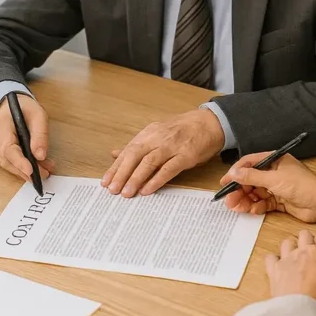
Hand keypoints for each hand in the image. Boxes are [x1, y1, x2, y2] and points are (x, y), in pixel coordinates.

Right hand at [0, 93, 55, 182]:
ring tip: (44, 170)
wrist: (8, 108)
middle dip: (27, 169)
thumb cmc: (23, 109)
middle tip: (45, 173)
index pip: (8, 148)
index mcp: (0, 126)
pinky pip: (7, 165)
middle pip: (8, 161)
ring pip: (8, 165)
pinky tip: (34, 167)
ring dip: (26, 170)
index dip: (19, 161)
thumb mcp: (38, 115)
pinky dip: (20, 168)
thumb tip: (40, 155)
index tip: (30, 170)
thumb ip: (40, 134)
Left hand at [101, 108, 223, 197]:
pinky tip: (147, 190)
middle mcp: (157, 138)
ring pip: (149, 162)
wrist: (209, 123)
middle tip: (113, 190)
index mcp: (148, 133)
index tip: (106, 182)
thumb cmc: (182, 130)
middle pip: (135, 155)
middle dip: (122, 174)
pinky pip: (169, 169)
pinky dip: (156, 180)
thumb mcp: (156, 134)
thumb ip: (137, 146)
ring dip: (136, 178)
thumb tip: (115, 154)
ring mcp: (172, 146)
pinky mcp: (186, 155)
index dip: (116, 167)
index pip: (128, 151)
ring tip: (127, 193)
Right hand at [219, 152, 315, 221]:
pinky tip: (251, 210)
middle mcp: (274, 172)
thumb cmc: (302, 186)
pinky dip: (256, 207)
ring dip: (245, 200)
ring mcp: (277, 187)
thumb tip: (234, 173)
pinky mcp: (280, 201)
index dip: (236, 172)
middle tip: (229, 200)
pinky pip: (263, 203)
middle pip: (251, 180)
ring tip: (236, 208)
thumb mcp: (274, 179)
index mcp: (274, 160)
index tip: (225, 182)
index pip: (250, 163)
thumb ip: (252, 177)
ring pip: (256, 193)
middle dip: (239, 190)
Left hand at [265, 230, 315, 309]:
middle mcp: (305, 249)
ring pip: (287, 242)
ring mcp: (288, 257)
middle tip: (311, 251)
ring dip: (290, 246)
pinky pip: (270, 258)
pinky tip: (277, 265)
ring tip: (294, 255)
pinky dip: (273, 260)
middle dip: (308, 240)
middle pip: (305, 235)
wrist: (304, 305)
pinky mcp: (275, 268)